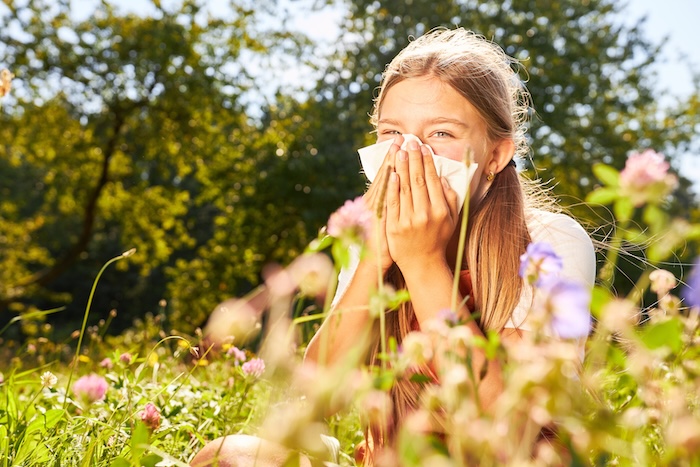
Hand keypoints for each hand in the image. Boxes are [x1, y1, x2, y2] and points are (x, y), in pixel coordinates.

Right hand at [362, 136, 402, 271]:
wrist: (375, 261)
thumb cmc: (384, 240)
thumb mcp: (385, 216)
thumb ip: (391, 198)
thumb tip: (397, 180)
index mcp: (377, 199)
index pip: (387, 172)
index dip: (392, 156)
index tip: (400, 141)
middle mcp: (374, 201)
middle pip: (386, 173)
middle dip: (394, 155)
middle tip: (402, 137)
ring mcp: (376, 210)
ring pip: (384, 183)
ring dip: (392, 165)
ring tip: (398, 148)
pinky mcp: (379, 219)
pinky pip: (385, 200)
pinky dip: (387, 187)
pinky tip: (391, 174)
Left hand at [386, 139, 458, 272]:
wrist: (422, 263)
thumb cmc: (438, 239)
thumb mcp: (451, 220)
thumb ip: (450, 199)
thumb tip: (443, 178)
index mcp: (440, 211)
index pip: (432, 180)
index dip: (427, 162)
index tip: (423, 148)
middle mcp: (425, 214)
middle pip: (418, 180)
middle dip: (413, 159)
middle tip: (410, 142)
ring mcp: (408, 221)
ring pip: (404, 188)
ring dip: (401, 168)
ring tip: (400, 151)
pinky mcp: (394, 227)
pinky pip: (392, 203)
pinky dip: (392, 187)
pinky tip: (391, 173)